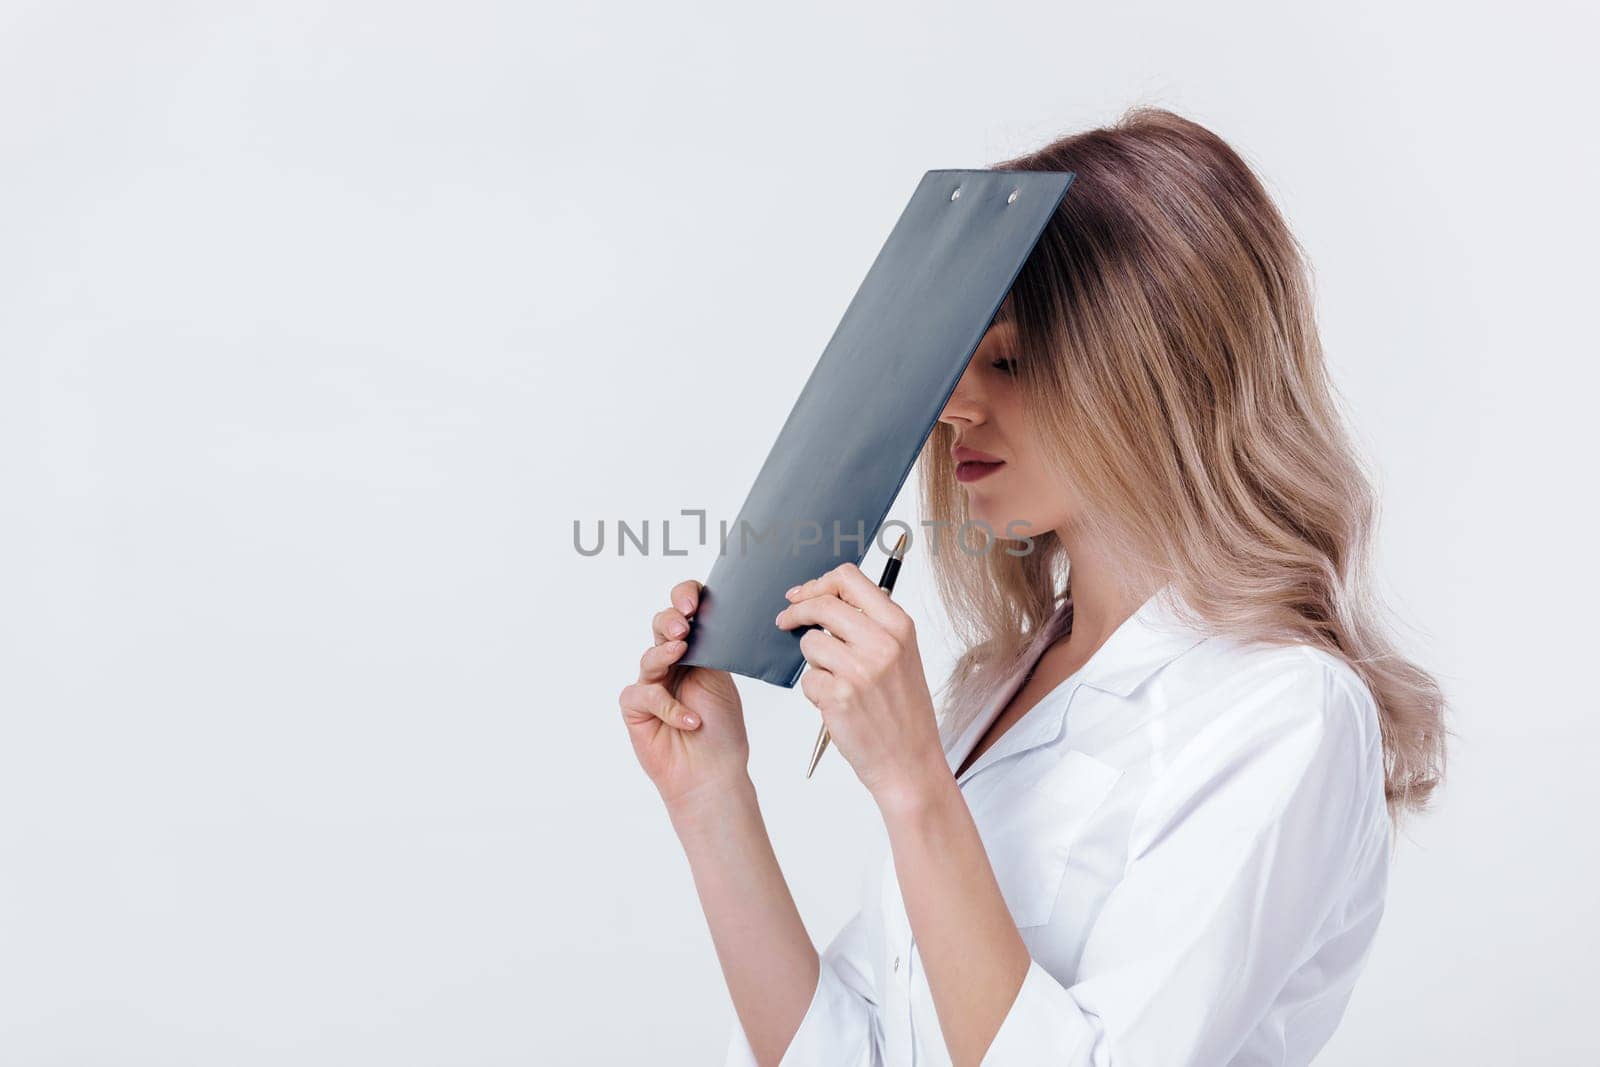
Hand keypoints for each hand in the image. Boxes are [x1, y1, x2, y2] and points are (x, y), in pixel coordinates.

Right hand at [618, 578, 748, 811]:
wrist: (713, 773)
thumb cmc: (721, 730)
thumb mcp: (722, 680)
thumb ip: (712, 648)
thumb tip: (711, 615)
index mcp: (695, 650)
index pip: (685, 610)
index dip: (685, 598)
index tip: (695, 603)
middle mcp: (671, 663)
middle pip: (661, 625)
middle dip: (670, 619)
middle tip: (684, 625)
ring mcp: (651, 684)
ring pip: (650, 657)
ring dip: (665, 653)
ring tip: (681, 652)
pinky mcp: (636, 708)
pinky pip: (645, 695)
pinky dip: (669, 706)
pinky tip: (690, 720)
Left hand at [775, 563, 948, 805]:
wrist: (910, 762)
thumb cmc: (903, 712)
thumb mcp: (902, 655)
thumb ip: (871, 625)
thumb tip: (825, 599)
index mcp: (899, 626)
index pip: (849, 578)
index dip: (818, 583)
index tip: (802, 595)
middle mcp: (882, 643)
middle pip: (822, 604)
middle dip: (796, 612)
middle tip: (786, 622)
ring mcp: (860, 669)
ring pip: (809, 643)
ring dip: (813, 661)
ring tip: (835, 681)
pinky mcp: (839, 695)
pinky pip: (807, 679)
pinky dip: (814, 691)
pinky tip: (837, 704)